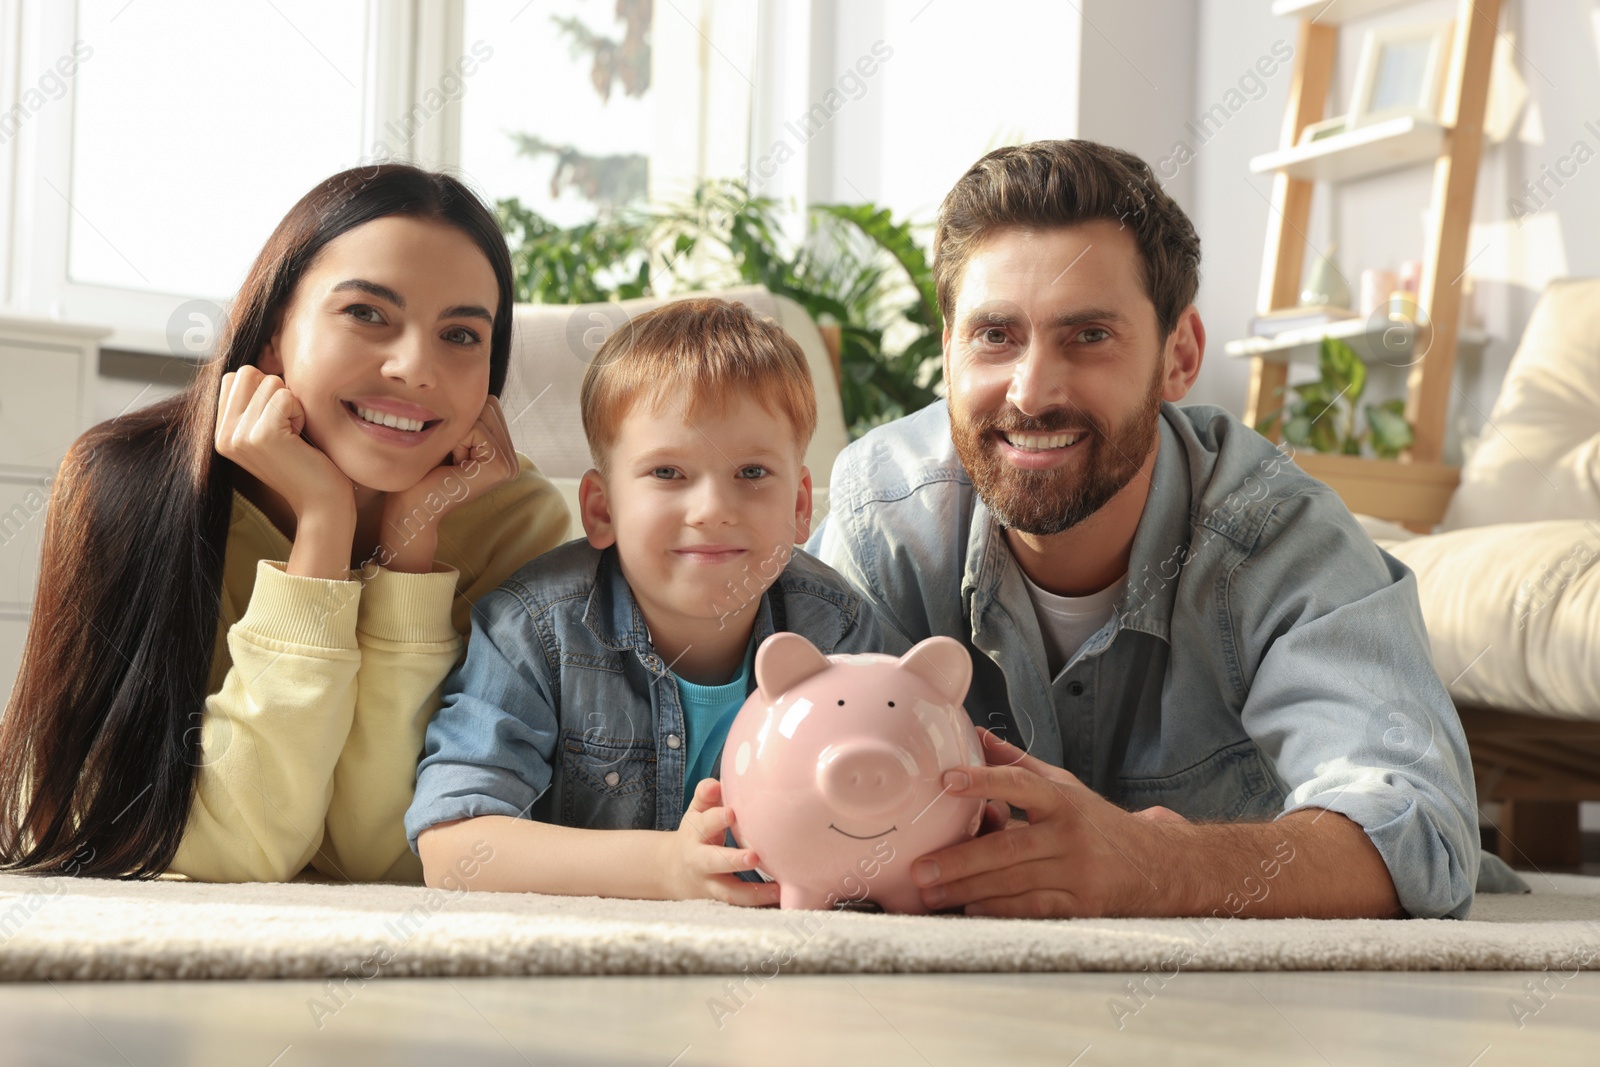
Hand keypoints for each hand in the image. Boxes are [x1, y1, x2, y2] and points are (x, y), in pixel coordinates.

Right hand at [215, 366, 353, 523]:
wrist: (322, 501)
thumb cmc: (305, 461)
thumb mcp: (271, 428)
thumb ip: (254, 402)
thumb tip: (260, 361)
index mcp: (221, 432)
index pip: (237, 376)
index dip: (267, 390)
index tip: (279, 422)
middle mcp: (223, 435)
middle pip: (249, 372)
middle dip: (278, 393)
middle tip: (288, 427)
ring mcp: (239, 436)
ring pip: (269, 381)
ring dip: (291, 404)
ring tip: (294, 435)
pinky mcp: (262, 436)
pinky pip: (286, 396)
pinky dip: (300, 412)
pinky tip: (300, 439)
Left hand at [378, 395, 521, 572]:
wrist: (413, 506)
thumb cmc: (423, 471)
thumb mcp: (451, 438)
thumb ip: (469, 416)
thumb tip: (474, 380)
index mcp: (504, 452)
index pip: (489, 405)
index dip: (461, 420)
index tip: (450, 451)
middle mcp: (513, 460)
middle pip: (488, 406)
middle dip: (462, 424)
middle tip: (450, 457)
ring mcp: (510, 465)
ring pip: (482, 414)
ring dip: (458, 433)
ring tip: (452, 461)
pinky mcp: (500, 466)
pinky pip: (476, 428)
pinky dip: (457, 441)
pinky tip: (452, 466)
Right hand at [660, 779, 781, 905]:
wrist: (672, 871)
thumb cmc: (696, 833)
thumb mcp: (696, 812)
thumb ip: (706, 796)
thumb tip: (717, 783)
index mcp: (695, 832)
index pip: (703, 823)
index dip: (715, 818)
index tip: (732, 812)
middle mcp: (699, 859)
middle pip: (712, 861)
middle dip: (732, 860)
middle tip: (754, 857)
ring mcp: (709, 883)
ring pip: (727, 891)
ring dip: (752, 892)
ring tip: (776, 888)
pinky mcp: (720, 899)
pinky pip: (739, 904)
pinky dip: (758, 903)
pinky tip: (779, 898)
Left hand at [909, 728, 1170, 917]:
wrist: (1156, 867)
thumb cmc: (1097, 824)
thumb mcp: (1064, 787)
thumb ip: (1019, 765)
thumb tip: (976, 736)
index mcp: (1062, 800)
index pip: (1020, 784)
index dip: (984, 781)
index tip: (947, 780)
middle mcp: (1070, 836)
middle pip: (1007, 849)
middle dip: (959, 861)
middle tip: (919, 868)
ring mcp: (1076, 874)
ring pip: (1014, 884)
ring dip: (967, 891)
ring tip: (929, 895)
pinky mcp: (1080, 907)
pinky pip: (1032, 909)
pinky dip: (998, 910)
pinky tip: (969, 909)